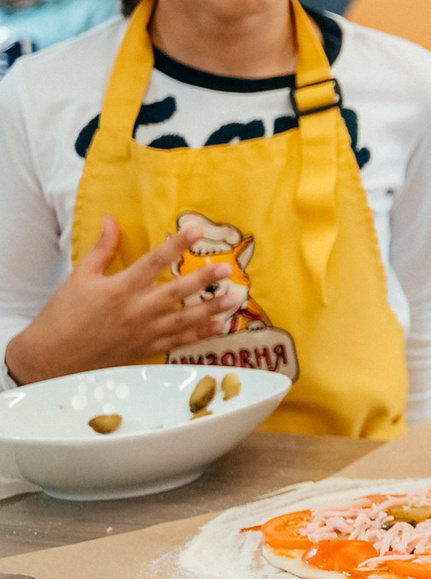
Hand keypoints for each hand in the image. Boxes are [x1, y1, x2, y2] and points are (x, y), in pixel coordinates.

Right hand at [4, 218, 227, 384]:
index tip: (196, 230)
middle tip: (226, 269)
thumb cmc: (62, 314)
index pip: (153, 262)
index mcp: (119, 289)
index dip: (176, 245)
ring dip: (210, 309)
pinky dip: (199, 335)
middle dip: (202, 280)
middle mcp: (134, 311)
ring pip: (183, 320)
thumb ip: (102, 250)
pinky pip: (177, 342)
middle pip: (175, 293)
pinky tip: (219, 327)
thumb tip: (110, 219)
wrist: (49, 358)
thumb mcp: (79, 277)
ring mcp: (142, 333)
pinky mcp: (144, 351)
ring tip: (233, 298)